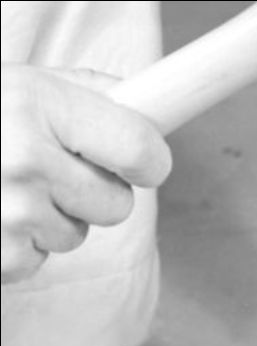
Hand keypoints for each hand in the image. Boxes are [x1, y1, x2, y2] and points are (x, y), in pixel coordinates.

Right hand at [1, 64, 171, 282]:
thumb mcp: (15, 84)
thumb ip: (82, 93)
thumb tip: (151, 104)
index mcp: (35, 103)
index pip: (141, 150)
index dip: (149, 160)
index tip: (143, 162)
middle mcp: (23, 157)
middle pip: (118, 205)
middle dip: (92, 193)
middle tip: (48, 171)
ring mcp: (7, 212)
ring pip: (77, 235)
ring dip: (49, 219)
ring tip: (2, 189)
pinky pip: (38, 260)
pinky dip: (17, 245)